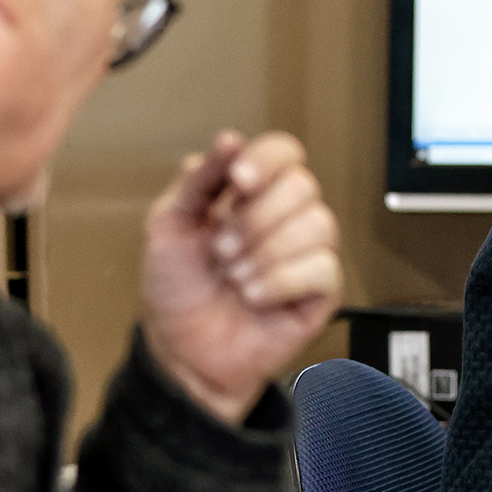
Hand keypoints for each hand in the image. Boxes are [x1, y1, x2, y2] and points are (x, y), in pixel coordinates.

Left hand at [141, 129, 342, 423]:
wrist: (182, 351)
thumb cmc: (176, 292)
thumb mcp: (169, 224)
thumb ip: (199, 179)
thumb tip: (230, 140)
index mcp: (252, 196)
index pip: (285, 152)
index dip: (266, 160)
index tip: (238, 182)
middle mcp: (285, 219)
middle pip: (303, 185)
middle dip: (255, 219)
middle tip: (224, 247)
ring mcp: (307, 254)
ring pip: (319, 225)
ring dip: (265, 253)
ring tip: (237, 276)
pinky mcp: (322, 291)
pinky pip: (322, 268)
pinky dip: (279, 282)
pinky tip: (255, 295)